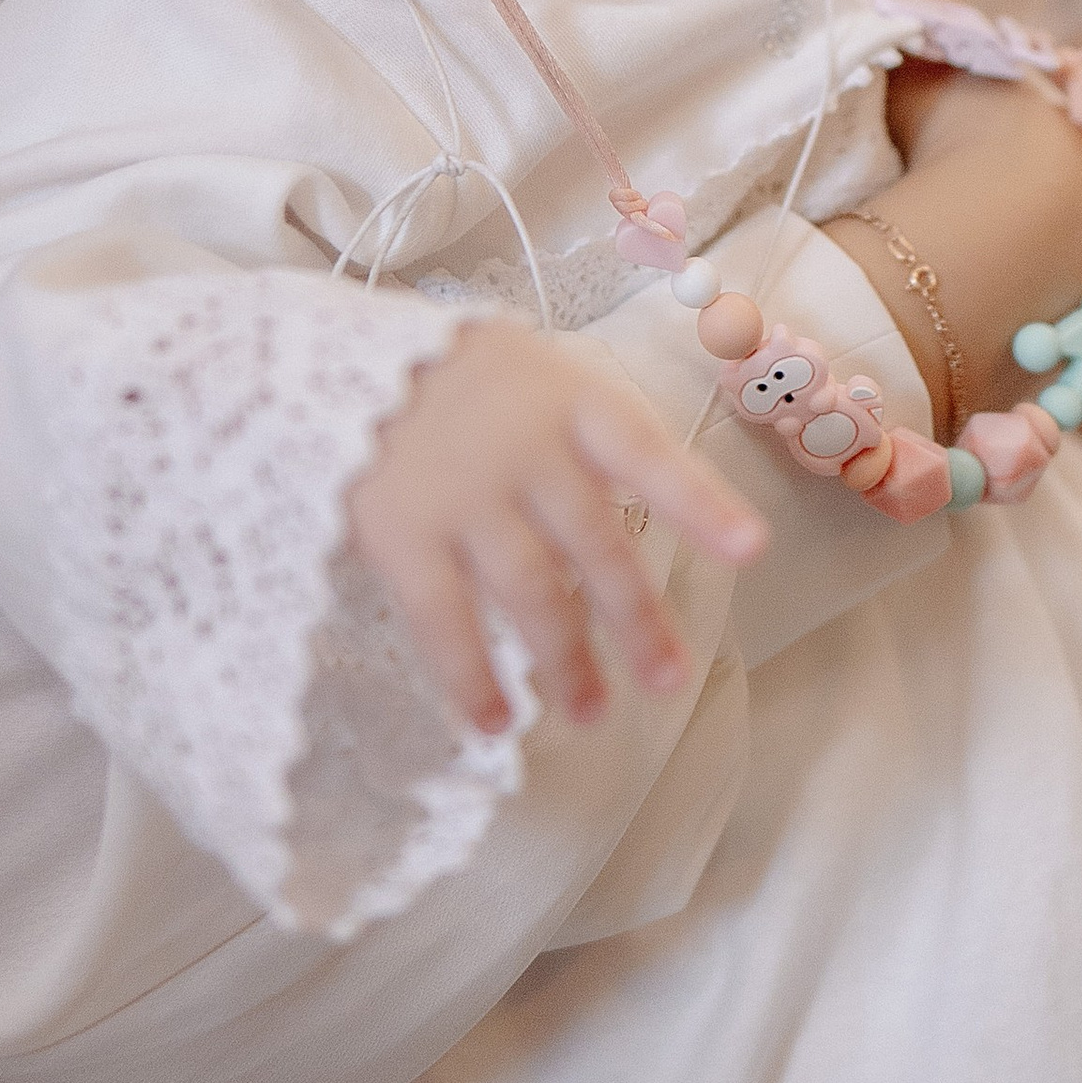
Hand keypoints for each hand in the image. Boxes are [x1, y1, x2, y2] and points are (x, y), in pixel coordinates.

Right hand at [348, 325, 765, 731]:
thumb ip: (590, 435)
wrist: (332, 359)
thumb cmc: (461, 376)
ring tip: (593, 714)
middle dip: (638, 620)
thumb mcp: (537, 369)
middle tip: (668, 681)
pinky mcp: (402, 533)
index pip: (646, 455)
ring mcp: (463, 494)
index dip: (699, 502)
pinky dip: (471, 677)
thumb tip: (660, 513)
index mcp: (569, 401)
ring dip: (567, 661)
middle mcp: (524, 449)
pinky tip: (495, 722)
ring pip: (531, 593)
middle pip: (596, 546)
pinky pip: (444, 619)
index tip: (750, 550)